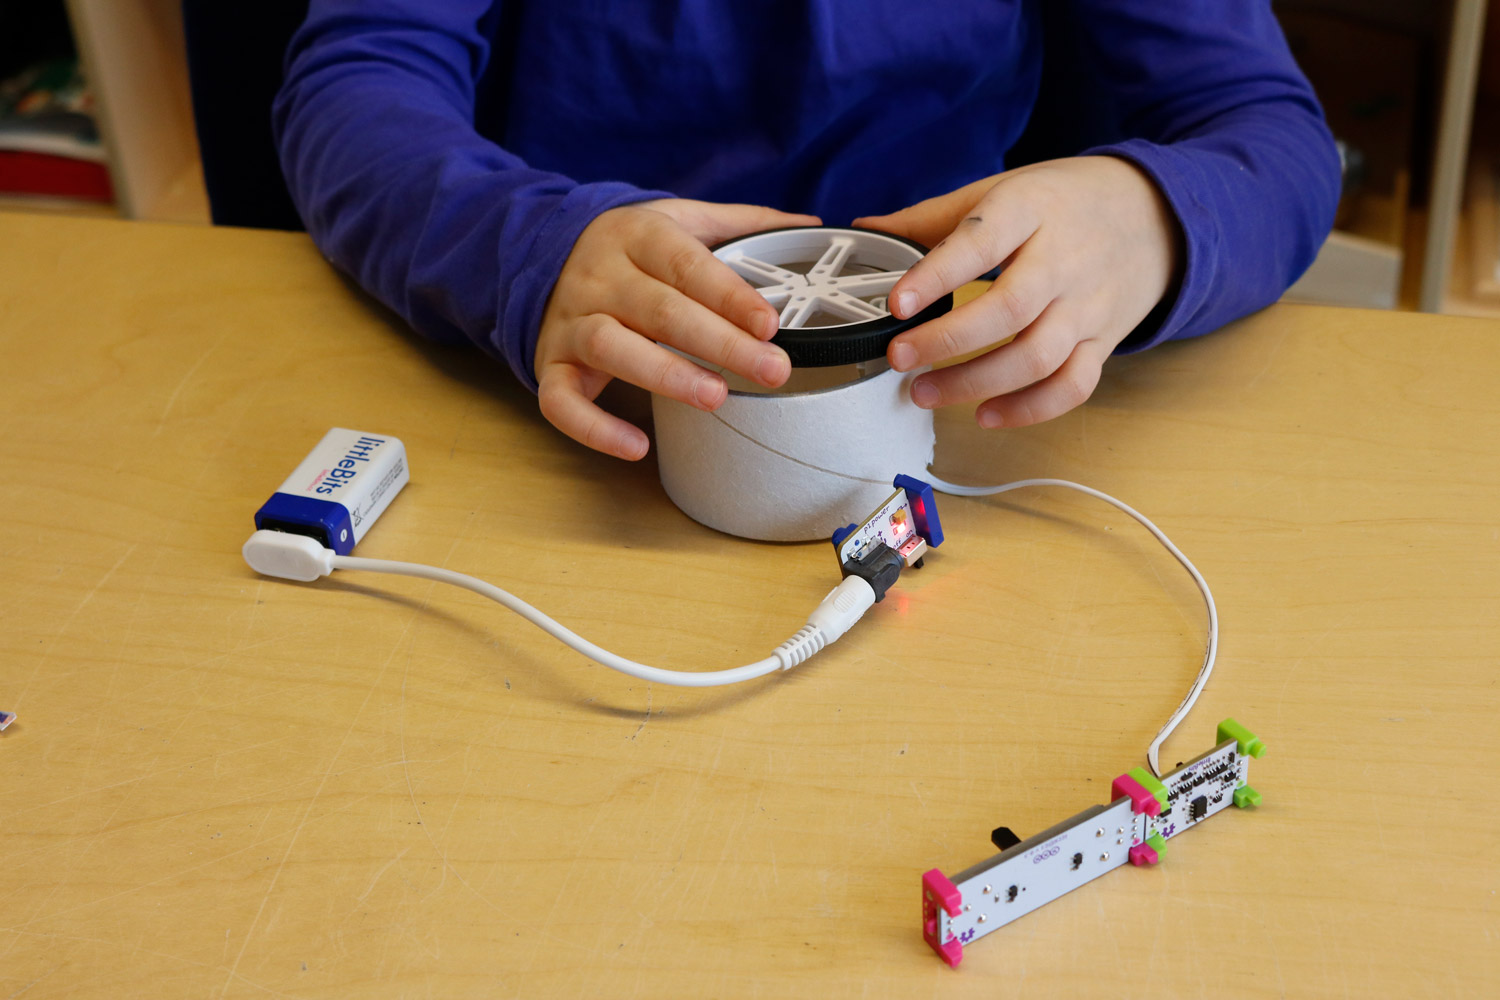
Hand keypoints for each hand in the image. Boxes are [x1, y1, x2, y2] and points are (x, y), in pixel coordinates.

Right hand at [535, 198, 819, 459]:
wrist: (541, 254)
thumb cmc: (628, 248)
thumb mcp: (678, 219)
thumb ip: (741, 223)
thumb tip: (808, 225)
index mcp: (637, 236)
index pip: (686, 264)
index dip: (729, 295)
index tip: (769, 324)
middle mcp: (600, 277)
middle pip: (660, 310)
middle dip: (720, 343)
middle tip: (770, 369)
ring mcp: (571, 321)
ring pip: (611, 347)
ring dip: (665, 374)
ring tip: (715, 397)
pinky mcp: (549, 363)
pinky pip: (560, 400)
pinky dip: (594, 428)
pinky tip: (637, 445)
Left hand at [854, 156, 1179, 427]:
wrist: (1156, 215)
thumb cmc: (1065, 202)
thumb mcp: (1004, 189)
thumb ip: (935, 217)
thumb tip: (868, 229)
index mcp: (1032, 210)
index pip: (982, 241)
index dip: (937, 274)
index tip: (896, 302)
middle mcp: (1065, 259)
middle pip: (1009, 309)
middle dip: (948, 341)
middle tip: (899, 357)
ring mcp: (1088, 305)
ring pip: (1037, 356)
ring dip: (976, 383)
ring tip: (923, 393)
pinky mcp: (1104, 341)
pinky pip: (1072, 385)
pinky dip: (1029, 409)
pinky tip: (985, 414)